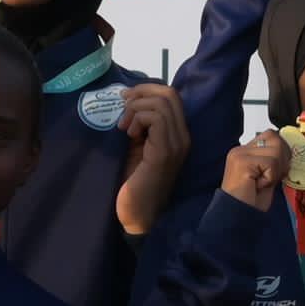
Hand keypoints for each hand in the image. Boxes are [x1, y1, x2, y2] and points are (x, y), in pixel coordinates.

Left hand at [112, 84, 189, 237]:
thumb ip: (138, 124)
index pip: (171, 95)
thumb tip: (127, 98)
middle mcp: (182, 137)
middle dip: (140, 93)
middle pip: (169, 93)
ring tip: (124, 127)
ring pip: (163, 102)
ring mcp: (176, 144)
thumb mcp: (134, 145)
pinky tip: (128, 134)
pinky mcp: (165, 152)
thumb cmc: (131, 183)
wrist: (135, 215)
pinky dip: (138, 118)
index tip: (123, 100)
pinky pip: (156, 117)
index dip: (145, 90)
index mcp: (177, 134)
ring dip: (137, 107)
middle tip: (122, 109)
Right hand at [221, 129, 288, 211]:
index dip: (282, 152)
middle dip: (282, 158)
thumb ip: (274, 161)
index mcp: (245, 151)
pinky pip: (271, 163)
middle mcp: (240, 149)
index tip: (279, 171)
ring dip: (276, 171)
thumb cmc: (251, 201)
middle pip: (274, 138)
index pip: (271, 136)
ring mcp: (240, 154)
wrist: (237, 216)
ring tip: (263, 183)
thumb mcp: (266, 175)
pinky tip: (259, 186)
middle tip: (273, 178)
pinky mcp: (242, 162)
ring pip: (275, 151)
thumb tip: (289, 151)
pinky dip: (270, 178)